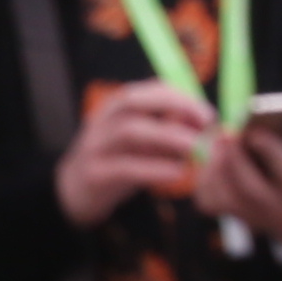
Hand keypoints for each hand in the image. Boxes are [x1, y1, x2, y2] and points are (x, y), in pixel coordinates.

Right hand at [53, 84, 221, 226]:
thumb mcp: (140, 142)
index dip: (178, 96)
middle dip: (173, 106)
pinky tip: (178, 173)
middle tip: (206, 124)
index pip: (146, 90)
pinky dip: (155, 168)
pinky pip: (126, 167)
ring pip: (129, 131)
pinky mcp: (95, 174)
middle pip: (133, 101)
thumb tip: (200, 123)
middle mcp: (102, 121)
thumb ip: (164, 130)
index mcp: (114, 108)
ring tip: (196, 148)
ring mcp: (95, 146)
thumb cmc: (115, 161)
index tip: (207, 114)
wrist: (74, 191)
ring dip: (168, 136)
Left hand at [197, 111, 281, 251]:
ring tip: (221, 138)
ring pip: (224, 194)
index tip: (258, 129)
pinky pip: (209, 200)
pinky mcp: (236, 216)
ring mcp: (253, 217)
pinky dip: (207, 178)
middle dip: (236, 156)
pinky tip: (215, 157)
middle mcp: (277, 211)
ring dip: (218, 164)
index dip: (270, 150)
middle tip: (229, 131)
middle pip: (248, 186)